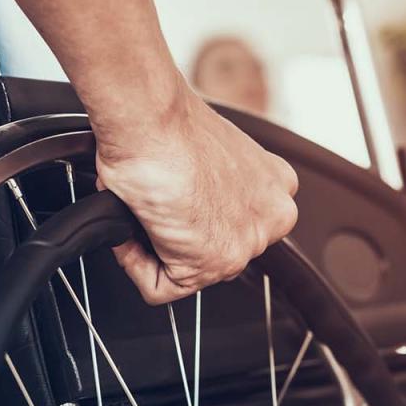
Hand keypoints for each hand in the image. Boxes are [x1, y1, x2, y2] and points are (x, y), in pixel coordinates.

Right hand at [92, 82, 298, 304]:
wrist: (150, 118)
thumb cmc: (166, 124)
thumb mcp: (207, 156)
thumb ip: (209, 188)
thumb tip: (182, 204)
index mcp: (274, 186)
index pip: (234, 224)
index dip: (192, 217)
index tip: (173, 202)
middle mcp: (271, 216)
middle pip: (212, 250)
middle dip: (175, 237)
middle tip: (152, 208)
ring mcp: (245, 243)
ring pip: (187, 271)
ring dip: (153, 248)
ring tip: (142, 212)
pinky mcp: (211, 263)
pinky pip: (160, 287)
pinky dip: (135, 264)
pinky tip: (132, 231)